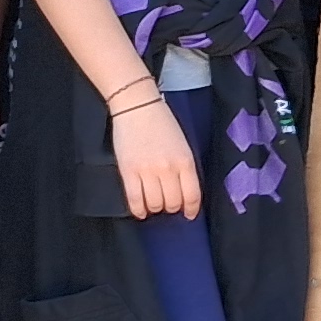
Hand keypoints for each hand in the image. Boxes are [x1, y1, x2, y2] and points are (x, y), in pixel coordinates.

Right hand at [110, 91, 200, 217]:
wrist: (137, 106)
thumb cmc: (162, 122)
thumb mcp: (183, 144)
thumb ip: (185, 167)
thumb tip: (184, 191)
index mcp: (185, 161)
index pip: (192, 195)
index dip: (191, 209)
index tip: (188, 214)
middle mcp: (168, 168)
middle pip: (173, 203)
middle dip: (172, 207)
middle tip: (168, 204)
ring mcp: (147, 171)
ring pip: (155, 204)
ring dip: (155, 208)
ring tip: (153, 203)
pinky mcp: (128, 171)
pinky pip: (134, 200)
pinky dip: (139, 210)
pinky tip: (141, 210)